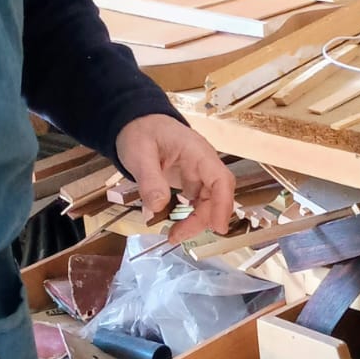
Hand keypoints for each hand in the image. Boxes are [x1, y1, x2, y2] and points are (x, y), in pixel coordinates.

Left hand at [114, 115, 235, 240]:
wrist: (136, 122)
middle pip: (217, 195)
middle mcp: (204, 163)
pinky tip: (177, 226)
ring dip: (196, 221)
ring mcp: (198, 172)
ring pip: (208, 201)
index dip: (223, 205)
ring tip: (175, 235)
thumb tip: (158, 207)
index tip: (218, 228)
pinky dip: (190, 216)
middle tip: (177, 236)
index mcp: (197, 151)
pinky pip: (197, 201)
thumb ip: (150, 179)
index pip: (221, 179)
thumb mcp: (139, 154)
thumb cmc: (141, 132)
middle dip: (203, 219)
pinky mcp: (190, 180)